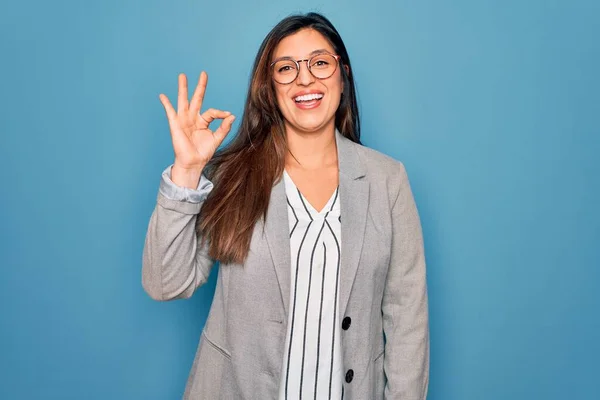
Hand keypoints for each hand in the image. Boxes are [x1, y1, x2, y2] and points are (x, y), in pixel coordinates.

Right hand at [159, 72, 234, 186]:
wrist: (193, 163)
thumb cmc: (203, 152)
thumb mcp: (217, 139)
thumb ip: (224, 127)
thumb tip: (232, 115)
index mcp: (203, 121)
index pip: (212, 112)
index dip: (220, 113)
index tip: (227, 115)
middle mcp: (193, 118)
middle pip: (197, 98)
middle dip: (200, 86)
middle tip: (204, 73)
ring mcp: (184, 120)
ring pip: (183, 101)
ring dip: (183, 88)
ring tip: (182, 76)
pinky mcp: (175, 125)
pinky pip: (170, 112)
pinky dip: (166, 104)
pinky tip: (162, 96)